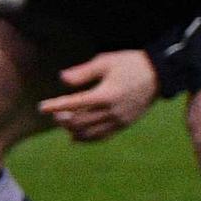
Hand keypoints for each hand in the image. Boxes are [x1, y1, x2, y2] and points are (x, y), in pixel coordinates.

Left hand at [39, 50, 157, 142]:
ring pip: (90, 133)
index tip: (41, 107)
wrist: (159, 74)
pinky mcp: (125, 124)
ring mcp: (120, 120)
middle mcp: (112, 111)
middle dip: (63, 119)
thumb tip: (62, 79)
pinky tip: (75, 137)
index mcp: (105, 95)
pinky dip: (87, 139)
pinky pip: (103, 136)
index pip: (74, 104)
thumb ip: (82, 72)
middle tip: (54, 114)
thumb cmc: (130, 64)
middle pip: (80, 122)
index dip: (55, 106)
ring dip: (73, 130)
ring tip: (64, 123)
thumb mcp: (105, 62)